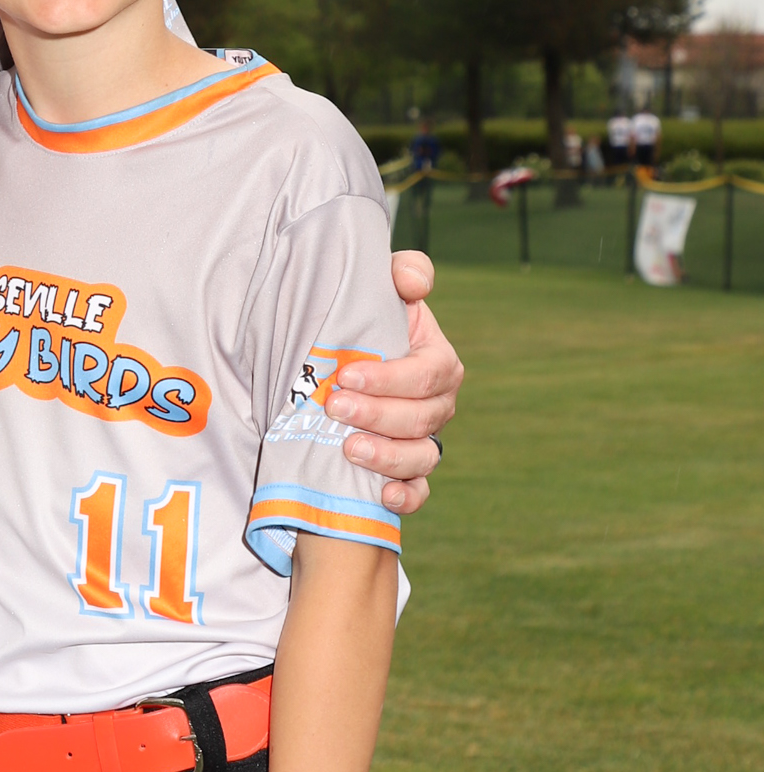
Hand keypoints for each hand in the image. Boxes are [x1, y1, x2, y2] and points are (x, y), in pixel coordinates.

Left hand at [331, 251, 462, 513]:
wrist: (342, 362)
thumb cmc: (364, 321)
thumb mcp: (382, 289)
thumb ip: (404, 274)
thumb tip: (414, 282)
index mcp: (437, 361)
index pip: (426, 374)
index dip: (390, 378)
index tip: (345, 375)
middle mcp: (437, 404)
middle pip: (421, 417)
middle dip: (377, 415)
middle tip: (334, 408)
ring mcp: (425, 439)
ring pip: (422, 457)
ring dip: (388, 457)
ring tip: (349, 449)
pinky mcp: (408, 471)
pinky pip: (418, 492)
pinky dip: (406, 497)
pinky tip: (383, 496)